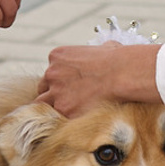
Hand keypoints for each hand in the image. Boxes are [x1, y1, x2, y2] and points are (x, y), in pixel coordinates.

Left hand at [39, 40, 161, 114]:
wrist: (121, 74)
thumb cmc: (117, 60)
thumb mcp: (104, 47)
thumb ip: (97, 51)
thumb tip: (106, 50)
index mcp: (57, 56)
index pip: (51, 72)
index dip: (61, 81)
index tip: (72, 86)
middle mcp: (52, 73)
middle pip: (43, 88)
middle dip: (53, 94)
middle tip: (69, 100)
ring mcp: (56, 92)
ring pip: (44, 104)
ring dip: (55, 108)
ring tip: (71, 112)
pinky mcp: (64, 110)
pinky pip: (59, 118)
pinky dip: (68, 118)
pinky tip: (79, 118)